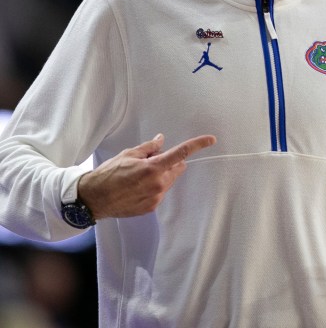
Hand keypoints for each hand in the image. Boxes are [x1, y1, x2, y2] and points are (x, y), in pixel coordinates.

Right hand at [77, 133, 215, 219]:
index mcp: (153, 168)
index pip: (181, 153)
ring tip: (138, 176)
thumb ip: (149, 148)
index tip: (211, 140)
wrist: (93, 199)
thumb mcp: (128, 154)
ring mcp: (155, 197)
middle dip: (169, 162)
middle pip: (176, 168)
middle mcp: (158, 184)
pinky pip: (160, 192)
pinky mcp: (151, 207)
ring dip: (161, 175)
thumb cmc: (108, 174)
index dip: (197, 145)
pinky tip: (136, 187)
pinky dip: (154, 187)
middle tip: (149, 161)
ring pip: (169, 180)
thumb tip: (161, 140)